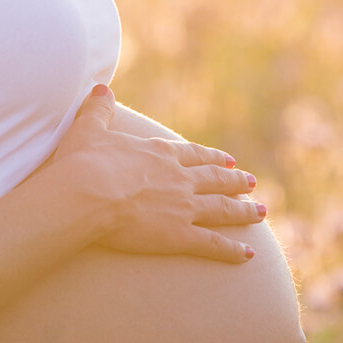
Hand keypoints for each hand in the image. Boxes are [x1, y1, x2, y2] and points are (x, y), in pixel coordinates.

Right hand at [53, 86, 265, 263]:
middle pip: (215, 179)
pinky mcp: (180, 234)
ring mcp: (183, 206)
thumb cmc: (83, 163)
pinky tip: (248, 254)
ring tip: (259, 211)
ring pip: (222, 208)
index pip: (194, 155)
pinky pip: (213, 244)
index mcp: (160, 154)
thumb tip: (100, 88)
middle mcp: (179, 178)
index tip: (227, 160)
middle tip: (251, 182)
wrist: (86, 194)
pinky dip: (232, 250)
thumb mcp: (88, 129)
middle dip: (234, 181)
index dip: (212, 157)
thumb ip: (98, 110)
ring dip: (243, 210)